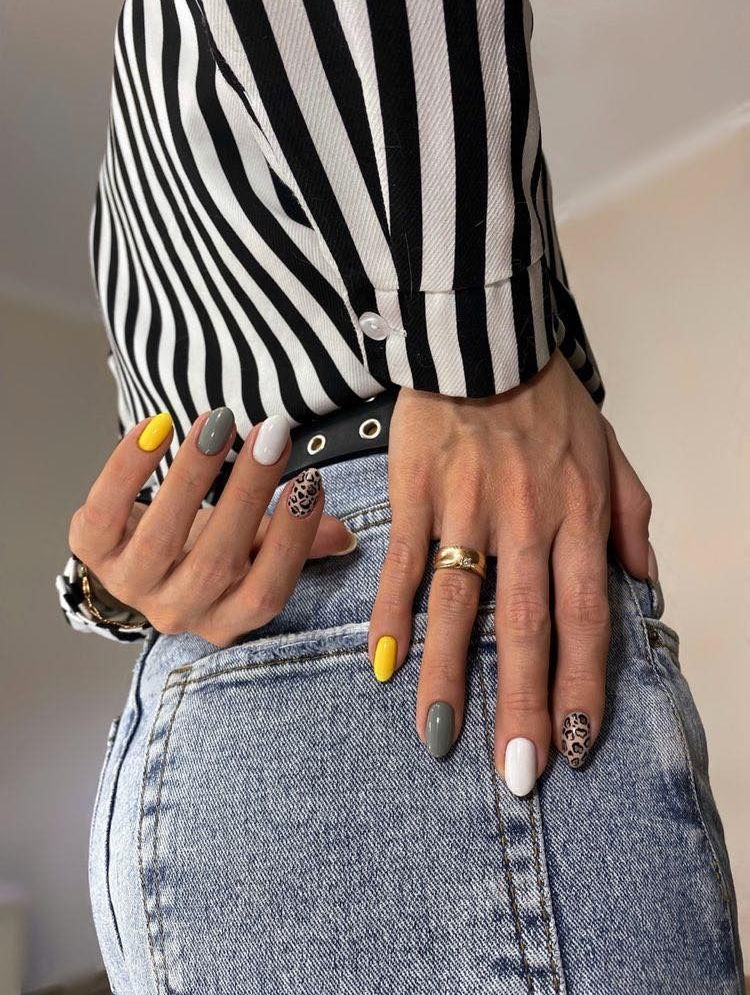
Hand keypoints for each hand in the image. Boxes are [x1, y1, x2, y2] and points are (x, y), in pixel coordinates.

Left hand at [69, 409, 355, 644]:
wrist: (136, 560)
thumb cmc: (208, 550)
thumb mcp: (254, 549)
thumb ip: (296, 540)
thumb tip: (344, 535)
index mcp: (228, 618)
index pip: (267, 591)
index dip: (291, 539)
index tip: (311, 482)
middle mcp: (179, 612)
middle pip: (218, 561)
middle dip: (248, 492)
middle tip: (272, 434)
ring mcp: (131, 586)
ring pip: (162, 536)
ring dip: (192, 474)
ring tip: (218, 422)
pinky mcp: (92, 552)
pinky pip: (102, 514)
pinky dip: (125, 468)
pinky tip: (155, 427)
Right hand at [368, 351, 652, 791]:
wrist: (484, 339)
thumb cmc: (548, 400)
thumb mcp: (610, 451)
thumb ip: (630, 517)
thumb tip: (645, 583)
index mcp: (579, 516)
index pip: (586, 617)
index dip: (582, 686)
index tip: (576, 745)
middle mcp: (528, 521)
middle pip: (526, 628)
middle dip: (523, 706)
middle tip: (516, 774)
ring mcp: (468, 508)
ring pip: (460, 606)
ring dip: (451, 677)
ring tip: (441, 740)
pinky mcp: (417, 494)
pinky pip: (404, 564)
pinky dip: (391, 615)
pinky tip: (383, 667)